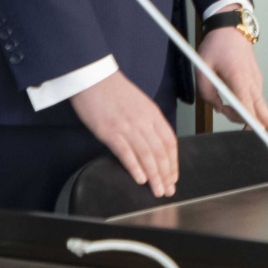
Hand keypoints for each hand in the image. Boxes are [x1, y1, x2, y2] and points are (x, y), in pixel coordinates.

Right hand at [70, 70, 179, 197]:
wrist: (94, 77)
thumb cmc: (114, 90)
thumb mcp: (138, 103)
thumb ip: (147, 121)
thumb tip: (152, 141)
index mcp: (152, 114)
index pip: (169, 141)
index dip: (173, 162)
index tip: (174, 176)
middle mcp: (144, 121)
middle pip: (161, 151)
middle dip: (166, 174)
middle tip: (169, 190)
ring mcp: (128, 126)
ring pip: (147, 154)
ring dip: (154, 175)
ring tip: (157, 190)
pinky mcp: (111, 131)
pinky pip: (126, 152)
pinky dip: (135, 167)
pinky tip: (140, 179)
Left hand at [195, 26, 267, 132]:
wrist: (231, 27)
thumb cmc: (216, 46)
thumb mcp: (202, 68)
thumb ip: (207, 92)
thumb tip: (219, 108)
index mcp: (238, 78)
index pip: (248, 106)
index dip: (252, 122)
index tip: (253, 134)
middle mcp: (252, 81)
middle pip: (263, 110)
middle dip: (263, 126)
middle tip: (260, 137)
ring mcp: (257, 80)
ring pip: (259, 106)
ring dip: (247, 114)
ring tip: (226, 107)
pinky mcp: (257, 79)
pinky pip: (256, 98)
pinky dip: (249, 106)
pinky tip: (234, 103)